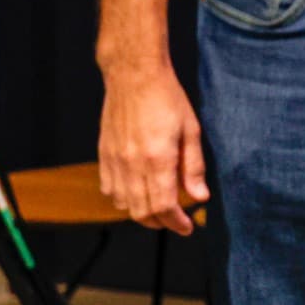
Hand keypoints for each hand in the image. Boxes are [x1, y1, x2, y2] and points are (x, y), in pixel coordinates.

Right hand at [97, 60, 208, 233]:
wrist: (134, 76)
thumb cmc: (167, 99)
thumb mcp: (190, 130)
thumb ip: (194, 167)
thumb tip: (200, 197)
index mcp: (158, 159)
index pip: (164, 206)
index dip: (176, 223)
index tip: (187, 227)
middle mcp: (133, 165)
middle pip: (143, 212)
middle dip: (161, 223)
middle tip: (177, 221)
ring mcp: (115, 162)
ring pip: (124, 205)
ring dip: (142, 214)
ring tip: (160, 210)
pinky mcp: (104, 156)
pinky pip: (109, 190)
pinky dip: (123, 200)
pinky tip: (137, 194)